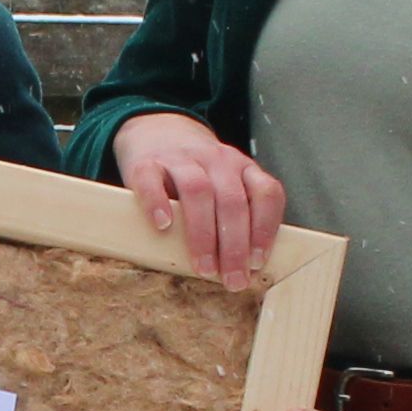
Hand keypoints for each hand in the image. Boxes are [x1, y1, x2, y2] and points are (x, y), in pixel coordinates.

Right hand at [115, 111, 285, 287]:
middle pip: (232, 200)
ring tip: (204, 267)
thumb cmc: (196, 174)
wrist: (156, 131)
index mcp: (241, 167)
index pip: (265, 193)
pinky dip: (157, 204)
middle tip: (233, 279)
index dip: (265, 229)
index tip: (257, 263)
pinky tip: (162, 227)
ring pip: (198, 190)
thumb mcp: (224, 184)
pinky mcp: (146, 163)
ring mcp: (181, 158)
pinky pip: (152, 181)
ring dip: (204, 234)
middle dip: (235, 245)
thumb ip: (236, 213)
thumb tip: (247, 266)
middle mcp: (216, 159)